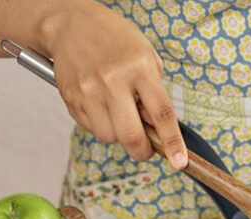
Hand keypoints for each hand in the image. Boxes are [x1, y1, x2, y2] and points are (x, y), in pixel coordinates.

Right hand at [41, 1, 186, 167]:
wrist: (71, 24)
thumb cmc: (115, 40)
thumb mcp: (146, 56)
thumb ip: (154, 91)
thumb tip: (155, 127)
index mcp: (140, 68)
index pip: (161, 114)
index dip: (172, 142)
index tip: (179, 161)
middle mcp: (113, 80)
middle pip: (131, 136)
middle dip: (142, 150)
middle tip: (145, 148)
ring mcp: (89, 90)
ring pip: (109, 137)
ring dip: (118, 134)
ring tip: (118, 112)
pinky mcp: (71, 98)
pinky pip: (91, 128)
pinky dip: (100, 125)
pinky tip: (101, 105)